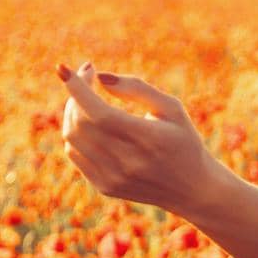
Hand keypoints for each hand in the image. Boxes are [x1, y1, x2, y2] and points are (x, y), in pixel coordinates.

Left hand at [56, 60, 223, 213]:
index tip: (64, 68)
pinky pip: (74, 154)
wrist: (193, 190)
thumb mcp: (172, 108)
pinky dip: (75, 133)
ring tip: (87, 101)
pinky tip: (91, 125)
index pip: (99, 112)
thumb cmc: (183, 141)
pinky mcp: (105, 187)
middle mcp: (128, 161)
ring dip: (72, 112)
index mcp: (148, 139)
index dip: (76, 88)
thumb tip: (101, 77)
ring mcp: (113, 177)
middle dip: (76, 95)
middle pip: (81, 122)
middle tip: (88, 80)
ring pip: (72, 137)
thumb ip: (138, 88)